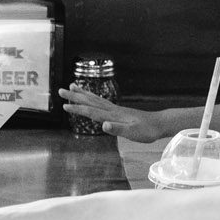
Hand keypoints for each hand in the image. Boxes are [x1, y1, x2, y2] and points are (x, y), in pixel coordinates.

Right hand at [58, 87, 185, 141]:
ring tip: (72, 86)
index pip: (92, 111)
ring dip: (82, 93)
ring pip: (94, 99)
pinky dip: (92, 97)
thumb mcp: (132, 133)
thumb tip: (103, 125)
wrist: (159, 124)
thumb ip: (117, 129)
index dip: (78, 109)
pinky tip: (90, 97)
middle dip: (75, 96)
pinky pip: (101, 102)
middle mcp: (112, 110)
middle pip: (90, 101)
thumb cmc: (146, 131)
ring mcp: (115, 109)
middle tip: (60, 90)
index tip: (64, 106)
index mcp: (113, 115)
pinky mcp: (118, 111)